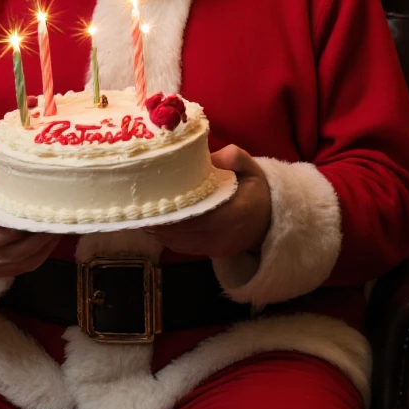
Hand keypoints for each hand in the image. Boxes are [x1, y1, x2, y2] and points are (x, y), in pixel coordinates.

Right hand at [0, 159, 59, 277]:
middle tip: (58, 220)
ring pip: (24, 262)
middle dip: (39, 238)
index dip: (20, 228)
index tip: (39, 213)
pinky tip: (51, 238)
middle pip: (15, 251)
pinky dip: (41, 254)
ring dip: (45, 247)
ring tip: (60, 227)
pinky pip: (25, 267)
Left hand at [145, 145, 271, 257]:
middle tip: (138, 205)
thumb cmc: (257, 192)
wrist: (270, 220)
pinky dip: (167, 236)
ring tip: (142, 213)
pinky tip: (155, 224)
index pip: (196, 216)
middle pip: (181, 231)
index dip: (172, 210)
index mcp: (233, 213)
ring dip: (159, 229)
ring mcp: (213, 247)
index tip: (153, 199)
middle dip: (159, 219)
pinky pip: (182, 247)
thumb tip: (208, 156)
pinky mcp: (208, 253)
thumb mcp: (251, 168)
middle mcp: (220, 235)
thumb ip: (233, 157)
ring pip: (178, 242)